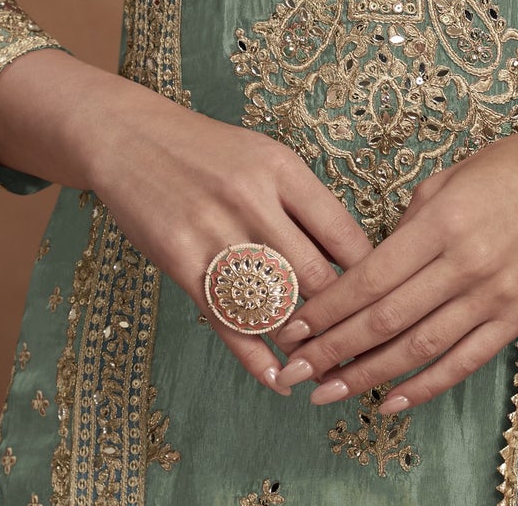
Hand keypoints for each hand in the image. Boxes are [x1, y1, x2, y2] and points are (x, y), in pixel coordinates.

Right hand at [85, 80, 375, 398]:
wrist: (132, 139)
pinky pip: (227, 321)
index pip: (343, 234)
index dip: (370, 276)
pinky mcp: (182, 261)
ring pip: (275, 306)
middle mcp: (253, 200)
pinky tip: (277, 377)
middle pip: (315, 277)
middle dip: (344, 320)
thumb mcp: (265, 158)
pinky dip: (256, 358)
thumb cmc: (209, 152)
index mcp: (283, 170)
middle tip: (364, 350)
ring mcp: (216, 233)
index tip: (385, 302)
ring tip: (327, 371)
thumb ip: (304, 204)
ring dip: (304, 346)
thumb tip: (352, 258)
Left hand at [268, 123, 517, 413]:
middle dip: (333, 350)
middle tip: (294, 372)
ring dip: (367, 376)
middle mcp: (466, 264)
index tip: (293, 326)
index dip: (328, 309)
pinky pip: (463, 362)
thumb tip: (370, 268)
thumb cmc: (509, 166)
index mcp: (442, 223)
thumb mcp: (447, 179)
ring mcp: (495, 296)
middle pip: (386, 320)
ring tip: (327, 391)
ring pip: (419, 349)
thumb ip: (408, 225)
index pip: (370, 279)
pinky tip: (389, 401)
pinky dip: (424, 387)